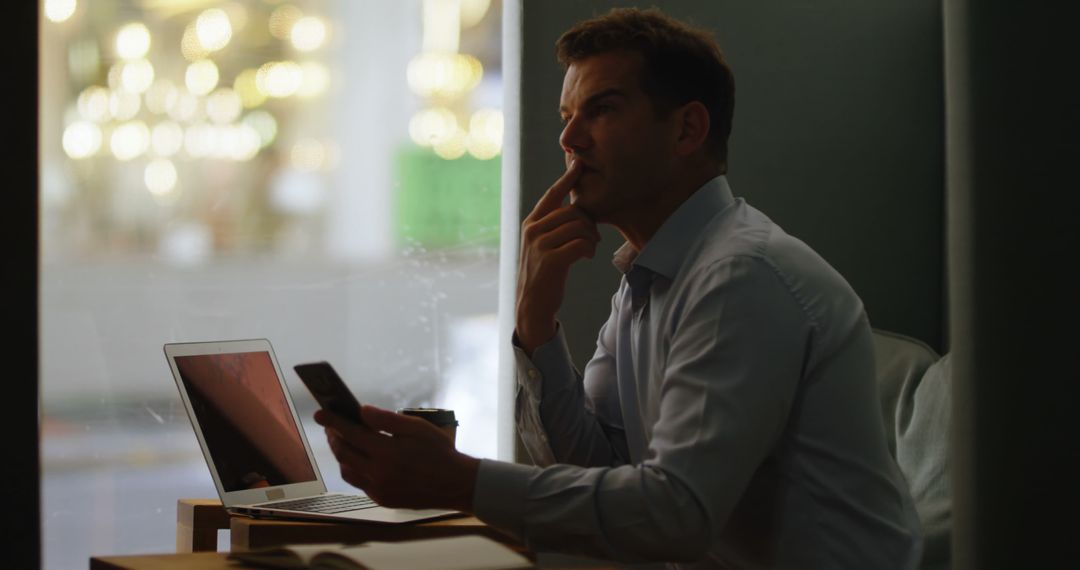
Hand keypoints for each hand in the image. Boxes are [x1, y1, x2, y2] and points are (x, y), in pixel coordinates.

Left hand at [315, 405, 479, 512]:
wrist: (455, 484)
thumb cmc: (439, 451)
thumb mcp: (417, 427)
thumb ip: (387, 419)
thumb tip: (362, 411)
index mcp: (387, 452)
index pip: (351, 433)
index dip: (333, 422)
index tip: (320, 413)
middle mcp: (379, 473)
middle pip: (343, 453)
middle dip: (334, 437)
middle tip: (332, 425)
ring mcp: (379, 489)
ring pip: (347, 471)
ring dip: (340, 455)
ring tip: (343, 441)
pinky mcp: (382, 499)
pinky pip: (359, 483)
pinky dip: (354, 469)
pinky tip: (359, 459)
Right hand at [515, 160, 600, 352]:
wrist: (532, 305)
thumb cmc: (543, 274)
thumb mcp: (544, 245)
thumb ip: (554, 227)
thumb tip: (578, 210)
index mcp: (532, 223)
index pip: (552, 194)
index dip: (567, 178)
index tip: (579, 164)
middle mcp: (533, 230)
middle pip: (572, 211)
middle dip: (589, 222)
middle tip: (593, 238)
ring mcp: (540, 245)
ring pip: (578, 226)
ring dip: (591, 237)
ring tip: (590, 248)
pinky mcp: (551, 260)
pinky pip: (580, 243)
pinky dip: (588, 249)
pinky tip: (587, 256)